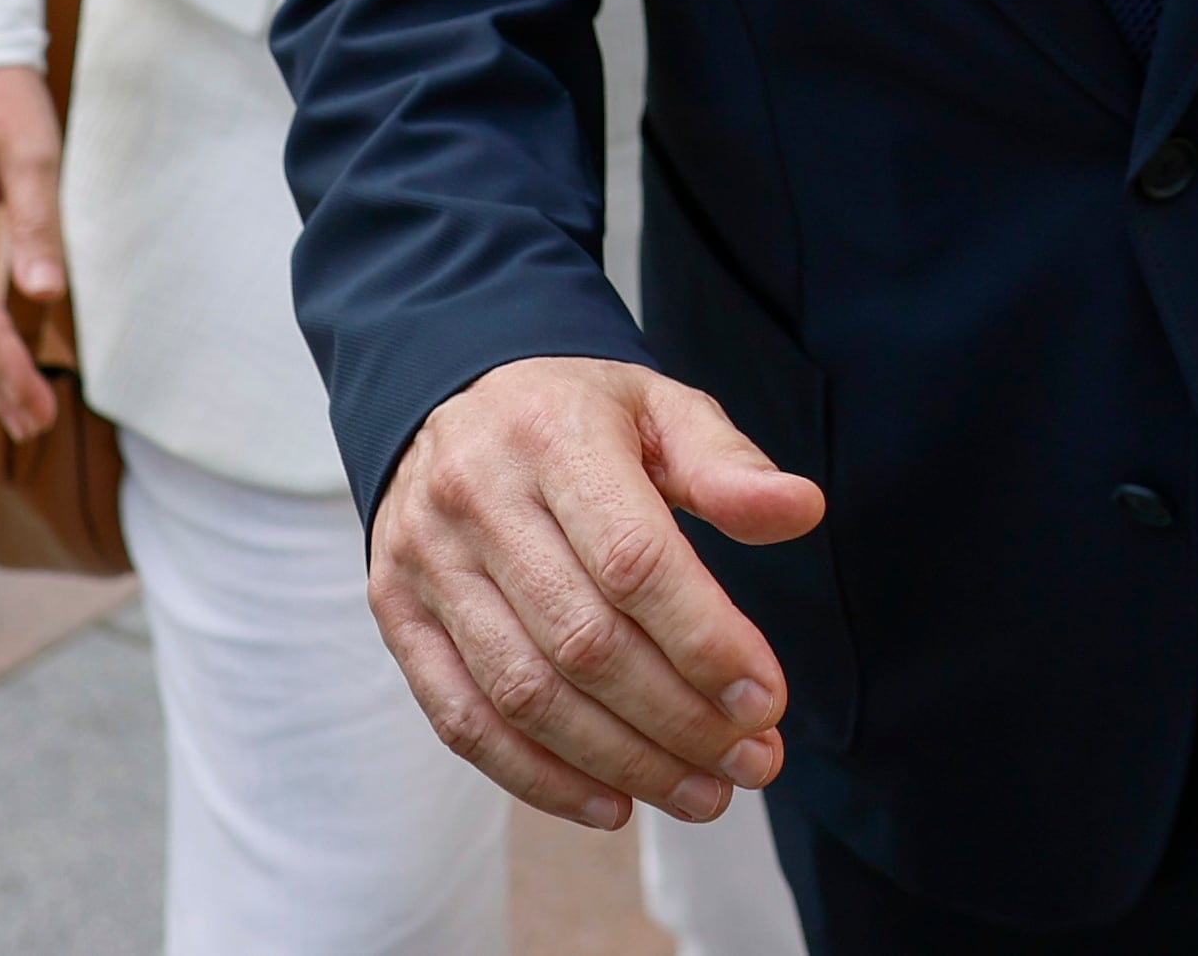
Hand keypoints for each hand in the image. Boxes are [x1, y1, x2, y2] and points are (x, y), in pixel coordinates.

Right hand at [368, 354, 825, 829]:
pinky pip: (462, 720)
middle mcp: (476, 498)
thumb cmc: (575, 416)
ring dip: (623, 763)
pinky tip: (612, 801)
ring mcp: (425, 561)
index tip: (766, 699)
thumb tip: (801, 510)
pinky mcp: (396, 613)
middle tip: (753, 762)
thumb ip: (728, 466)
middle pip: (584, 643)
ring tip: (704, 793)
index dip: (703, 641)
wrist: (450, 395)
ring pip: (526, 694)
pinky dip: (539, 778)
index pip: (633, 560)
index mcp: (551, 435)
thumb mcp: (659, 409)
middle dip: (679, 720)